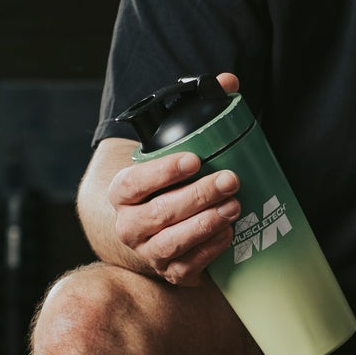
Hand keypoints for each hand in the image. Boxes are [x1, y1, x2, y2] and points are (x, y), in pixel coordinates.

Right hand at [106, 69, 241, 286]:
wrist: (146, 229)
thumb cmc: (162, 183)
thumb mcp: (168, 147)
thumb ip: (194, 112)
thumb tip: (228, 82)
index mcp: (121, 193)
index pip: (135, 183)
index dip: (163, 172)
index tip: (194, 159)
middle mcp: (128, 225)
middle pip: (160, 213)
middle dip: (198, 196)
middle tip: (230, 180)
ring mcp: (147, 252)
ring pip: (172, 243)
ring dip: (205, 225)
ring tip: (234, 207)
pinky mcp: (168, 272)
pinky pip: (186, 268)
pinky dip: (208, 252)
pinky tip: (228, 233)